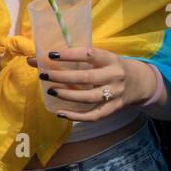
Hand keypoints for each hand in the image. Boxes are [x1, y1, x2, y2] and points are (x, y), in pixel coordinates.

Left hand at [32, 47, 155, 120]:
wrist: (137, 82)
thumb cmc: (108, 67)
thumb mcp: (97, 59)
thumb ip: (70, 59)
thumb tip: (32, 60)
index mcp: (110, 59)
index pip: (89, 54)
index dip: (70, 54)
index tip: (51, 55)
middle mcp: (115, 76)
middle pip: (86, 78)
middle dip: (63, 76)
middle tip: (44, 75)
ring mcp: (116, 94)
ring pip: (89, 97)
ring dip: (67, 95)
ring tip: (50, 91)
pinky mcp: (113, 108)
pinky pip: (94, 115)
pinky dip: (76, 116)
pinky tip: (60, 113)